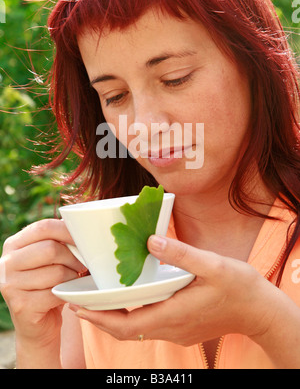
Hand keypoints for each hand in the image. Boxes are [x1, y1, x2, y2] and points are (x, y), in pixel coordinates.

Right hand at [0, 219, 86, 346]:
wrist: (36, 324)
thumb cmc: (47, 283)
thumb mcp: (48, 258)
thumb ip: (58, 240)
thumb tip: (82, 227)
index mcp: (13, 244)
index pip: (43, 227)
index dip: (68, 231)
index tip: (84, 238)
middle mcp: (6, 263)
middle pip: (51, 249)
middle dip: (73, 257)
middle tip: (82, 265)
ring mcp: (10, 285)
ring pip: (56, 272)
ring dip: (73, 277)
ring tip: (74, 280)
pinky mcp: (21, 306)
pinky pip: (55, 293)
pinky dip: (68, 293)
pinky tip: (68, 294)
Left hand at [69, 235, 277, 345]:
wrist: (260, 312)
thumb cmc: (238, 288)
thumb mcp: (212, 265)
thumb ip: (180, 254)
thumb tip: (149, 241)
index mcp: (173, 314)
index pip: (125, 325)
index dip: (99, 318)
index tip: (78, 307)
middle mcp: (170, 328)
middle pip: (125, 331)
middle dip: (99, 319)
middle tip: (79, 303)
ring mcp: (177, 332)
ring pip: (136, 331)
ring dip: (114, 319)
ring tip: (97, 302)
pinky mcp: (183, 328)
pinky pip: (149, 327)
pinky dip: (131, 317)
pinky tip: (130, 301)